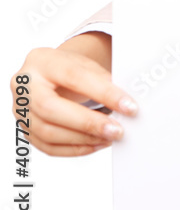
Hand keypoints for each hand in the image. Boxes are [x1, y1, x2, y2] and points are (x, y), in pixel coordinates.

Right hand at [9, 46, 137, 156]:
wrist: (50, 74)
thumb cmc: (69, 68)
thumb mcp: (85, 64)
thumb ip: (102, 80)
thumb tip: (125, 104)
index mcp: (41, 60)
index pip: (73, 76)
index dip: (103, 92)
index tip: (128, 106)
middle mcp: (24, 85)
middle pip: (51, 108)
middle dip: (88, 122)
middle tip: (117, 129)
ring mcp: (20, 110)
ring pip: (48, 132)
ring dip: (84, 139)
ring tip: (110, 136)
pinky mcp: (25, 130)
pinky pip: (49, 147)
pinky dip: (75, 149)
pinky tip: (96, 144)